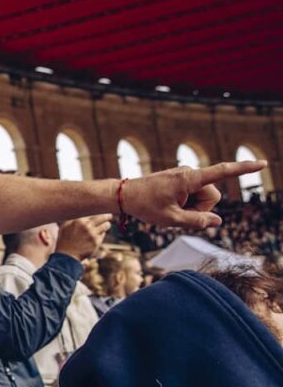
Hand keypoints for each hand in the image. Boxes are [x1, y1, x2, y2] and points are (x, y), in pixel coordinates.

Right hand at [55, 214, 111, 260]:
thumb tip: (80, 211)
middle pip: (103, 217)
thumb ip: (73, 218)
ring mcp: (92, 234)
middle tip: (109, 216)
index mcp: (79, 220)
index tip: (101, 212)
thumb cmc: (64, 240)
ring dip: (106, 224)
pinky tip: (97, 235)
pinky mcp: (96, 242)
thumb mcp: (65, 226)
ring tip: (106, 224)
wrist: (67, 256)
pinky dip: (101, 234)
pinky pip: (103, 235)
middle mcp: (87, 226)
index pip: (94, 212)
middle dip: (107, 216)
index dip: (99, 212)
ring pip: (106, 225)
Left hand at [124, 161, 266, 228]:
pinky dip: (186, 204)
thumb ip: (196, 222)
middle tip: (177, 213)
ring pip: (203, 197)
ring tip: (171, 208)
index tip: (262, 164)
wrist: (124, 195)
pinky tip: (169, 205)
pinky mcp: (181, 180)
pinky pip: (194, 195)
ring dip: (193, 207)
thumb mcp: (170, 219)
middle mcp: (190, 173)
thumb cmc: (144, 206)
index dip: (244, 169)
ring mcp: (185, 176)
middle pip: (212, 196)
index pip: (222, 172)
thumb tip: (217, 222)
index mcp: (189, 179)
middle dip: (201, 208)